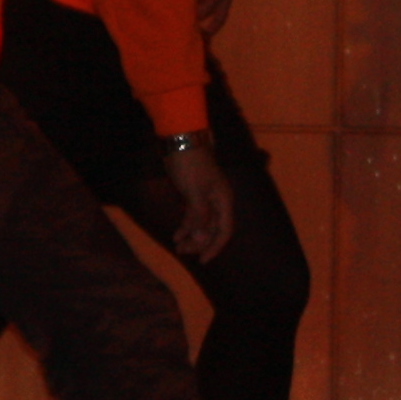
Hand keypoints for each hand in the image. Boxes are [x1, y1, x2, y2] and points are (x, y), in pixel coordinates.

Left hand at [162, 137, 234, 263]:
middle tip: (182, 252)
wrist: (180, 139)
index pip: (224, 230)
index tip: (202, 260)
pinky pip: (193, 215)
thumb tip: (201, 241)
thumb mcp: (194, 192)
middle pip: (212, 229)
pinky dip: (186, 225)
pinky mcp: (193, 193)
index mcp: (223, 201)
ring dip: (191, 236)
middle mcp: (218, 201)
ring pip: (201, 223)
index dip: (215, 247)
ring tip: (177, 247)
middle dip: (198, 243)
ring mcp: (206, 197)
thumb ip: (199, 217)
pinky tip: (177, 234)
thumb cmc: (190, 165)